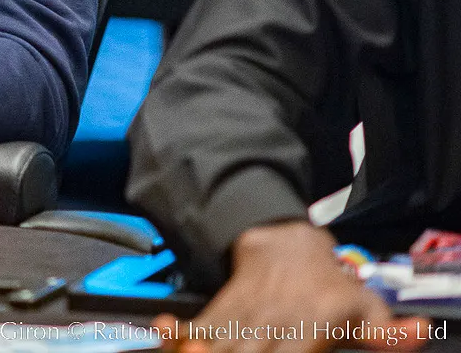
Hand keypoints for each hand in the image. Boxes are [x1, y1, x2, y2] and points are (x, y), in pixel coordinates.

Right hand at [157, 222, 427, 352]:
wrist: (279, 239)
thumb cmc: (327, 282)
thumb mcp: (364, 303)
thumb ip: (386, 330)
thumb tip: (415, 334)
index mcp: (310, 326)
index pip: (297, 352)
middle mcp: (272, 324)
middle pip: (249, 352)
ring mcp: (242, 319)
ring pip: (219, 345)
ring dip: (205, 350)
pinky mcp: (218, 314)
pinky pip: (194, 331)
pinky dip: (177, 335)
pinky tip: (165, 334)